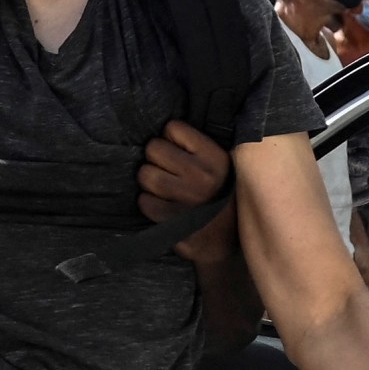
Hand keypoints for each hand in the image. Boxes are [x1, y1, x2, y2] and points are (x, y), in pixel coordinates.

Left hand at [137, 119, 234, 262]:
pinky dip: (149, 202)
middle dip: (156, 158)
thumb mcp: (221, 166)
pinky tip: (163, 205)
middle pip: (153, 148)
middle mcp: (200, 176)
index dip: (171, 138)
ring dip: (150, 180)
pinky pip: (144, 201)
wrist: (224, 241)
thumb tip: (164, 128)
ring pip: (145, 174)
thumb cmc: (219, 196)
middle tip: (167, 169)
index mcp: (215, 157)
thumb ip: (198, 146)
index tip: (178, 151)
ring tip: (165, 187)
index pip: (173, 128)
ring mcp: (185, 199)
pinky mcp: (171, 220)